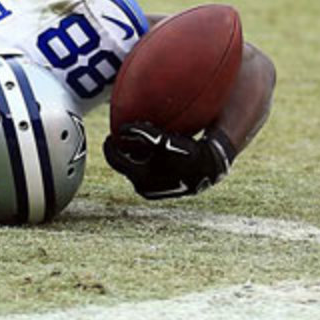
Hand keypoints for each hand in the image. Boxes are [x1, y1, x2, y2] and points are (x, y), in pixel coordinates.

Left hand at [102, 123, 235, 199]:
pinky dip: (143, 163)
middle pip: (124, 166)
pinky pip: (146, 174)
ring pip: (135, 170)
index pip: (115, 160)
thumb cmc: (185, 152)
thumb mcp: (162, 141)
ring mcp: (153, 191)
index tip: (110, 135)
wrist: (209, 168)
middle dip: (119, 152)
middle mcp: (144, 188)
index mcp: (140, 178)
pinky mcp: (162, 190)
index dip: (110, 147)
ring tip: (132, 144)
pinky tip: (149, 152)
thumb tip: (122, 128)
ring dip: (132, 158)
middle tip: (117, 139)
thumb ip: (142, 133)